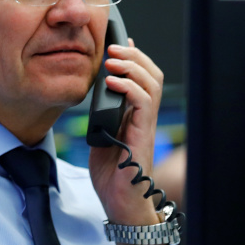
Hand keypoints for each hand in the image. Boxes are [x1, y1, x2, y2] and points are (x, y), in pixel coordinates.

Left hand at [87, 40, 165, 244]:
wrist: (119, 201)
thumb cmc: (110, 172)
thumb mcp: (99, 134)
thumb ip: (100, 114)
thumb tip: (93, 92)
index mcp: (133, 114)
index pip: (141, 78)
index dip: (132, 58)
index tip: (116, 43)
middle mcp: (143, 117)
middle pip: (150, 75)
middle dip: (133, 56)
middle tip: (113, 47)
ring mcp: (145, 126)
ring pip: (151, 84)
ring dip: (132, 67)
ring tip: (113, 60)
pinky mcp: (142, 136)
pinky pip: (144, 104)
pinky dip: (129, 89)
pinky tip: (112, 83)